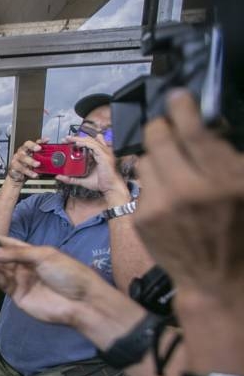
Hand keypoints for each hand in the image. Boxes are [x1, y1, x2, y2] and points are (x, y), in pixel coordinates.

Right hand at [0, 237, 117, 326]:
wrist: (82, 302)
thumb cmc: (68, 273)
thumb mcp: (44, 256)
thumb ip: (16, 254)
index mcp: (34, 253)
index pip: (10, 245)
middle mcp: (25, 267)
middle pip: (1, 258)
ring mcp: (21, 281)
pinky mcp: (19, 296)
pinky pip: (3, 284)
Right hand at [6, 138, 49, 182]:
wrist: (17, 177)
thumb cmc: (28, 167)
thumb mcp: (37, 163)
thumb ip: (44, 159)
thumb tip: (56, 159)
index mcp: (28, 149)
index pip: (35, 142)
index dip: (40, 140)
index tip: (47, 140)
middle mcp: (22, 152)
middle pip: (26, 146)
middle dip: (33, 146)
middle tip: (39, 149)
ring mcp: (17, 158)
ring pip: (22, 157)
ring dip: (30, 160)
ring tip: (38, 164)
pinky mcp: (14, 166)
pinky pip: (20, 168)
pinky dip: (28, 171)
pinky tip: (34, 174)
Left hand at [58, 133, 126, 201]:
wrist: (111, 188)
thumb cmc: (101, 183)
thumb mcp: (82, 180)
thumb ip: (71, 178)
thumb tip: (59, 177)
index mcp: (98, 155)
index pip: (88, 144)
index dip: (78, 140)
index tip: (67, 142)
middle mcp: (102, 152)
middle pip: (89, 140)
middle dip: (76, 138)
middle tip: (66, 139)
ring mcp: (104, 153)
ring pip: (91, 141)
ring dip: (79, 139)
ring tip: (69, 139)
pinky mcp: (104, 156)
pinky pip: (94, 146)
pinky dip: (86, 144)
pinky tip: (78, 144)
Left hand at [136, 89, 243, 302]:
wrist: (217, 280)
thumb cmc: (239, 232)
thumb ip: (228, 158)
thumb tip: (208, 127)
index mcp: (223, 180)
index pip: (195, 131)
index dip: (183, 108)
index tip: (178, 96)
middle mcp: (189, 190)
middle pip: (158, 137)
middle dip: (162, 127)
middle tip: (168, 125)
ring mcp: (161, 205)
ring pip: (146, 158)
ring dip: (158, 158)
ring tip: (174, 169)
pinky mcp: (143, 218)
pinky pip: (142, 184)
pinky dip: (154, 184)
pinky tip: (169, 196)